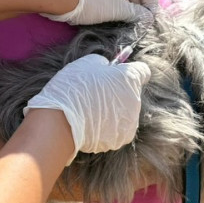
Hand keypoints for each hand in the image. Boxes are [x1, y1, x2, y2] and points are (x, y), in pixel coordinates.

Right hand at [24, 54, 150, 161]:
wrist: (61, 123)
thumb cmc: (73, 88)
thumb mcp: (87, 63)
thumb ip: (104, 64)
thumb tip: (107, 69)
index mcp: (130, 79)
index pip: (142, 71)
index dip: (128, 72)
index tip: (115, 75)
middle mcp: (136, 101)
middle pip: (131, 94)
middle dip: (118, 93)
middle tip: (95, 94)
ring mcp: (130, 123)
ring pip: (124, 113)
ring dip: (113, 111)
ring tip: (90, 112)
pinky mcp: (120, 140)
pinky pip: (116, 129)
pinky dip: (107, 128)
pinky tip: (90, 125)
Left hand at [43, 0, 159, 24]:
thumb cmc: (92, 2)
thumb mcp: (117, 10)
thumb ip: (136, 14)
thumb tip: (147, 18)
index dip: (152, 4)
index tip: (151, 19)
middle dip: (141, 4)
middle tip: (141, 21)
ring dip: (129, 4)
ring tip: (129, 19)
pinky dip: (117, 1)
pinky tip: (115, 13)